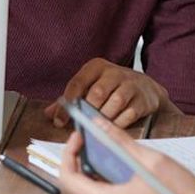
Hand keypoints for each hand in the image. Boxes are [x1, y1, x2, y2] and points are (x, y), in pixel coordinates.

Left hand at [46, 58, 173, 129]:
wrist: (145, 87)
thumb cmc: (111, 87)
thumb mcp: (91, 86)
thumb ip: (71, 99)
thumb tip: (49, 114)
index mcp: (96, 67)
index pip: (77, 83)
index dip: (66, 103)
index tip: (59, 121)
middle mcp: (114, 73)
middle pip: (97, 93)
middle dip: (89, 111)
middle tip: (84, 123)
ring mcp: (130, 85)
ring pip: (114, 104)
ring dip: (104, 118)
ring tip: (99, 125)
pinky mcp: (142, 99)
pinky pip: (128, 114)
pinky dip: (118, 124)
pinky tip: (113, 126)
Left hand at [58, 124, 194, 193]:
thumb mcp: (151, 161)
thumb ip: (120, 142)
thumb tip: (99, 126)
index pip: (68, 177)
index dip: (69, 153)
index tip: (78, 137)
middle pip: (81, 187)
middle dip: (84, 162)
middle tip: (95, 142)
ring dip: (100, 175)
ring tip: (115, 156)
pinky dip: (112, 189)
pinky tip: (130, 176)